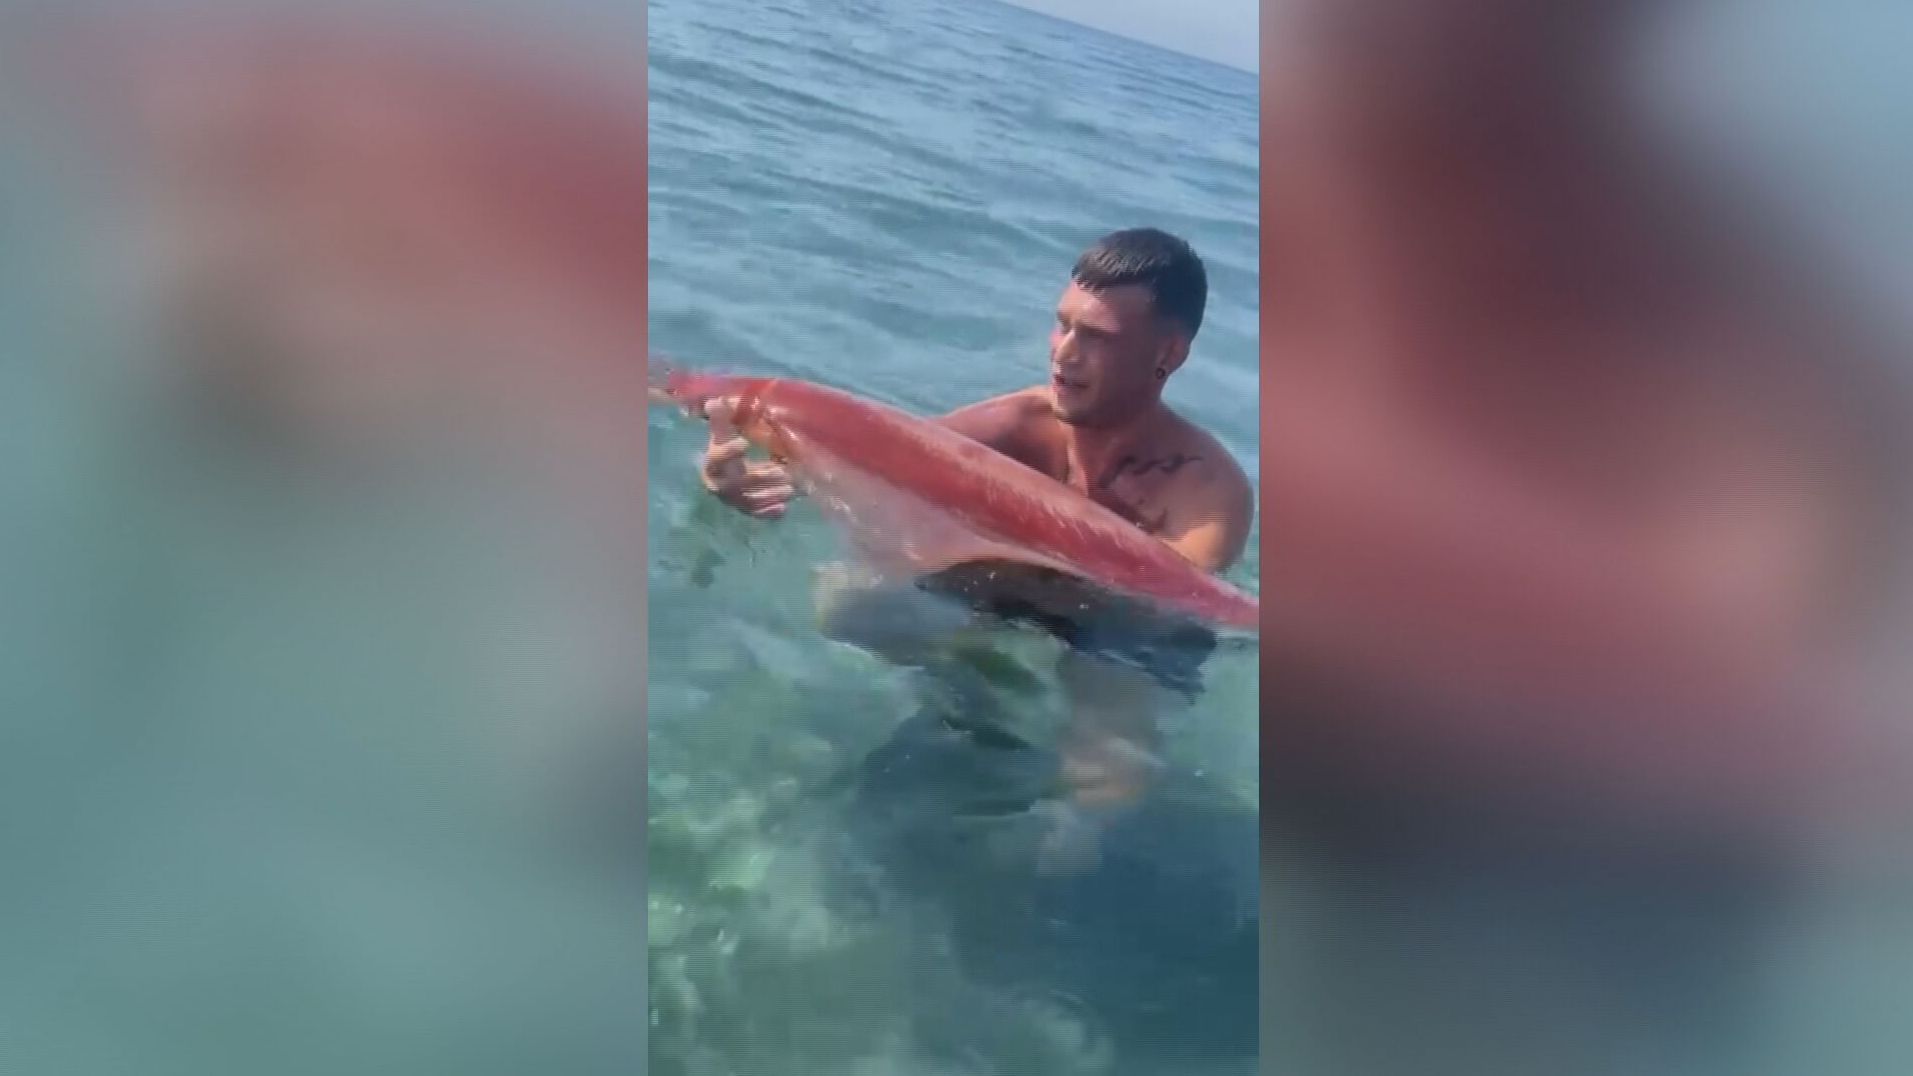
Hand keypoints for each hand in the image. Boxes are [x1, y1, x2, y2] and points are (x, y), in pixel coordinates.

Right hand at [698, 398, 795, 518]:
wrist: (721, 476)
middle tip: (781, 471)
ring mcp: (733, 500)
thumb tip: (715, 400)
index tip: (744, 443)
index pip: (717, 458)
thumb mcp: (721, 434)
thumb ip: (720, 418)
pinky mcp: (744, 509)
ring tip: (790, 488)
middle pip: (737, 485)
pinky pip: (756, 514)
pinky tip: (783, 509)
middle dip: (759, 478)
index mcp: (712, 464)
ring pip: (749, 502)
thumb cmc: (724, 450)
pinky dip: (768, 514)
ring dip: (770, 496)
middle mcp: (720, 485)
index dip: (729, 451)